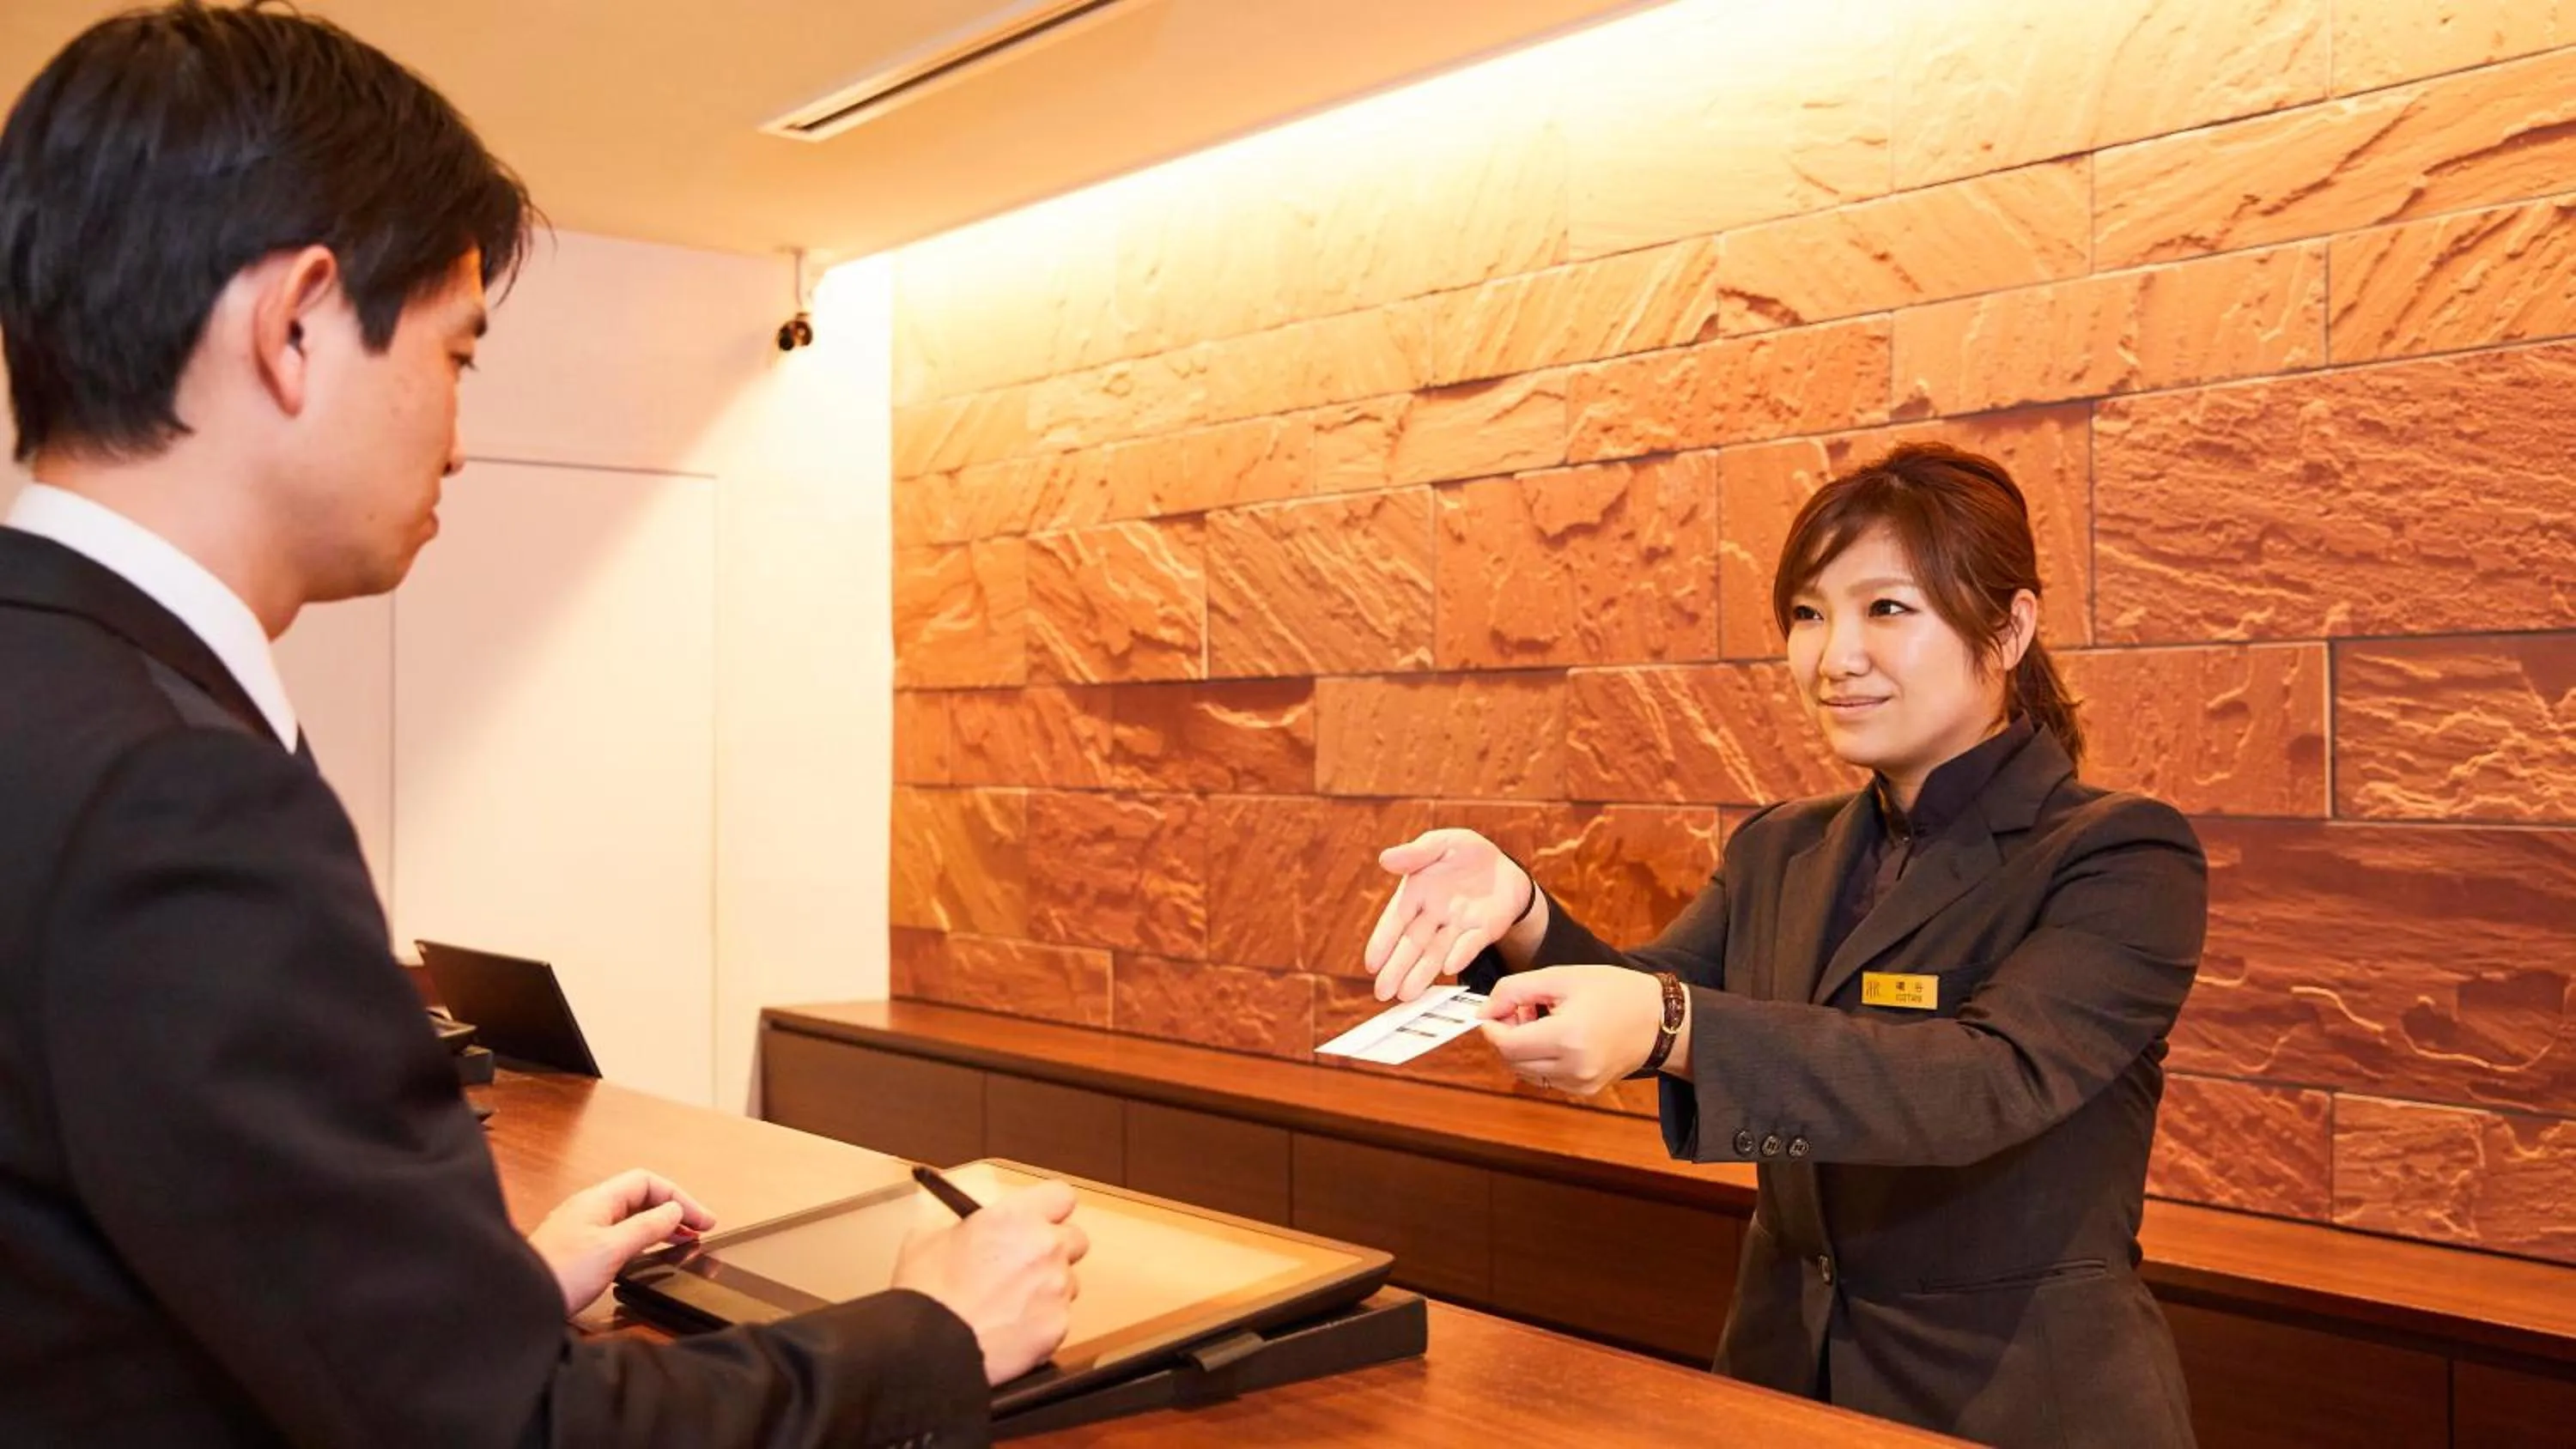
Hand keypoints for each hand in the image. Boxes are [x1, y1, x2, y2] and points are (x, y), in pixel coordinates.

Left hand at [528, 1168, 715, 1315]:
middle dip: (674, 1210)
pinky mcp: (579, 1251)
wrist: (520, 1303)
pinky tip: (652, 1252)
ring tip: (685, 1239)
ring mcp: (583, 1229)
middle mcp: (590, 1209)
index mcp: (598, 1200)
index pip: (647, 1183)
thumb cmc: (560, 1274)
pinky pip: (620, 1234)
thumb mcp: (612, 1248)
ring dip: (661, 1225)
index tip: (702, 1220)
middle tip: (702, 1229)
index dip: (678, 1197)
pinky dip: (643, 1239)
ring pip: (631, 1217)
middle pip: (641, 1198)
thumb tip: (674, 1212)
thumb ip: (646, 1227)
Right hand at [892, 1180, 1089, 1385]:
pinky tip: (1011, 1331)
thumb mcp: (928, 1238)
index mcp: (1016, 1217)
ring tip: (1012, 1305)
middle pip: (1075, 1240)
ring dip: (1049, 1289)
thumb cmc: (926, 1290)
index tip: (1038, 1220)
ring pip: (1069, 1283)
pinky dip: (1041, 1324)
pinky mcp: (1058, 1327)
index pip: (1061, 1196)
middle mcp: (1046, 1248)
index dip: (1050, 1209)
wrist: (928, 1346)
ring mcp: (1056, 1289)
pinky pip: (1059, 1319)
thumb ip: (963, 1227)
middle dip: (1055, 1250)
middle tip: (1026, 1265)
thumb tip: (968, 1231)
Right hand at [1365, 828, 1535, 1001]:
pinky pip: (1471, 944)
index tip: (1371, 964)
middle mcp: (1433, 915)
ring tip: (1406, 994)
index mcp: (1417, 893)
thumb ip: (1415, 853)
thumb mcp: (1441, 844)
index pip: (1395, 920)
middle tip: (1383, 993)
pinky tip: (1449, 967)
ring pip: (1436, 952)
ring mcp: (1458, 926)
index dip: (1383, 942)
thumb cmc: (1465, 853)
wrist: (1505, 867)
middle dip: (1397, 968)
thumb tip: (1385, 859)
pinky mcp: (1483, 931)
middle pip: (1412, 944)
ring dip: (1422, 973)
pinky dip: (1461, 954)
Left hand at [1478, 965, 1673, 1096]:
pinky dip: (1539, 1059)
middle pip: (1512, 1060)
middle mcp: (1573, 1068)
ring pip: (1525, 1072)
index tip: (1494, 1008)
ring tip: (1541, 1020)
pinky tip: (1555, 1036)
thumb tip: (1484, 1010)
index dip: (1492, 1026)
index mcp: (1567, 1037)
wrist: (1659, 1019)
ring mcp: (1580, 1083)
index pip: (1506, 1044)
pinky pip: (1545, 1078)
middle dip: (1506, 1034)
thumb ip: (1515, 990)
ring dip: (1521, 1047)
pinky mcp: (1585, 1090)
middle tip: (1521, 1008)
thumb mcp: (1561, 977)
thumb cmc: (1615, 991)